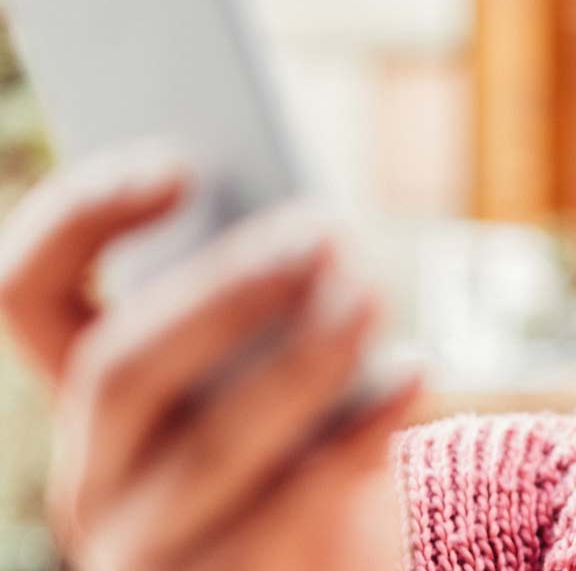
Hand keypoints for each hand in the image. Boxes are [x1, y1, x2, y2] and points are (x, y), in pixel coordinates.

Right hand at [0, 143, 418, 569]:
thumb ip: (261, 316)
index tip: (179, 162)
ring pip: (210, 443)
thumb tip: (297, 221)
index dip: (81, 217)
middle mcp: (92, 479)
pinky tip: (417, 372)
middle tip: (322, 231)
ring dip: (300, 358)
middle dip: (223, 291)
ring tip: (373, 293)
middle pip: (120, 368)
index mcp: (88, 403)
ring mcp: (150, 549)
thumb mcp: (268, 387)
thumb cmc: (310, 458)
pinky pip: (296, 506)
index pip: (26, 294)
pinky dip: (361, 433)